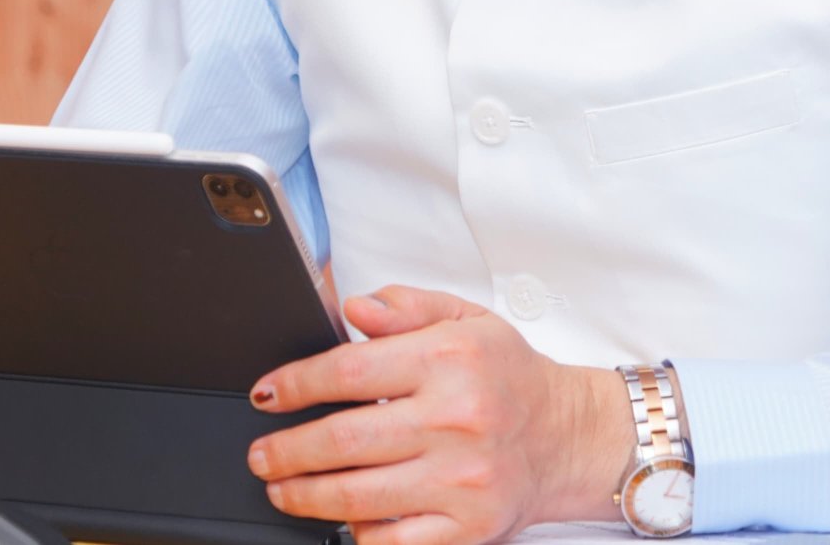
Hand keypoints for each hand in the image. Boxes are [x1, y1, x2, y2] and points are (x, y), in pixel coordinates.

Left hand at [245, 286, 634, 544]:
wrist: (568, 435)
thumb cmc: (510, 375)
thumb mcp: (465, 319)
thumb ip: (407, 307)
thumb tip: (353, 308)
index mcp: (450, 360)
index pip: (349, 371)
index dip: (295, 384)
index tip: (267, 395)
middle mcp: (456, 420)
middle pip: (343, 440)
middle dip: (286, 451)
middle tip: (261, 454)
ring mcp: (462, 480)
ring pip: (357, 495)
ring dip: (304, 494)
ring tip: (281, 486)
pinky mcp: (469, 527)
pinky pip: (394, 540)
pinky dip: (358, 532)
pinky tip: (343, 516)